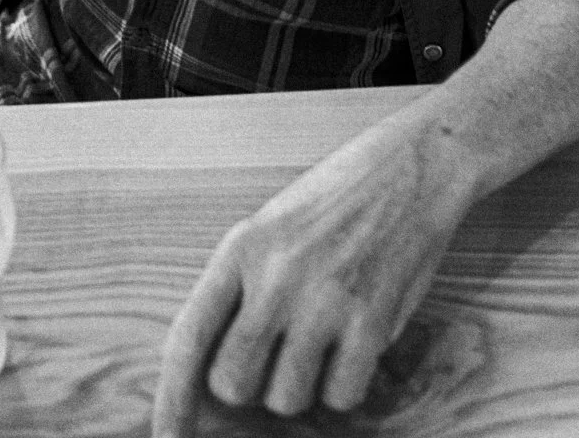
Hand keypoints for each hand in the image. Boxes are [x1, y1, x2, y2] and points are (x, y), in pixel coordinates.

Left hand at [151, 108, 472, 437]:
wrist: (412, 168)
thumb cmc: (338, 198)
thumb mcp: (272, 225)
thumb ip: (243, 286)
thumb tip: (217, 368)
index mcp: (242, 247)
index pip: (189, 336)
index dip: (172, 398)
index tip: (167, 436)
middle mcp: (276, 275)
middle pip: (234, 382)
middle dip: (251, 383)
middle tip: (277, 354)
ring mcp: (324, 299)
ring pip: (286, 398)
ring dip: (302, 384)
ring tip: (322, 336)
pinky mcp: (371, 319)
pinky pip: (340, 396)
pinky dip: (345, 384)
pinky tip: (354, 343)